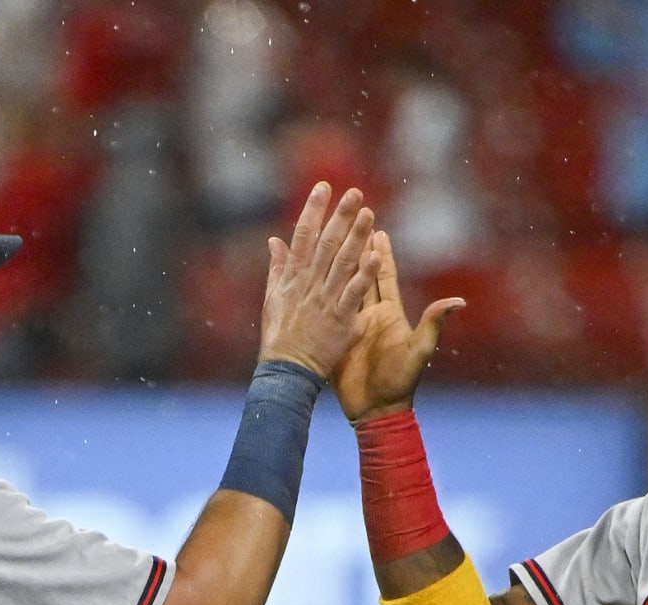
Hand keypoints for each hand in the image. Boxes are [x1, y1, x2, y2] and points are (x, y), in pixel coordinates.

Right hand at [258, 182, 379, 378]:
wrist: (285, 374)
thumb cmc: (279, 340)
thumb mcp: (272, 301)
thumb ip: (276, 269)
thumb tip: (274, 241)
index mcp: (292, 279)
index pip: (304, 236)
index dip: (313, 210)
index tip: (323, 186)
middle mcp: (308, 286)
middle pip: (326, 244)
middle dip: (340, 217)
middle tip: (354, 192)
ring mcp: (324, 302)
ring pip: (341, 264)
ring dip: (356, 237)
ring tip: (369, 214)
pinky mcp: (339, 321)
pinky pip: (353, 294)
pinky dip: (364, 275)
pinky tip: (375, 255)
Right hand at [332, 229, 465, 423]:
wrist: (376, 409)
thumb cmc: (400, 381)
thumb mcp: (418, 350)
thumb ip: (433, 323)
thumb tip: (458, 301)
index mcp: (390, 314)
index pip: (385, 277)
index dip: (383, 255)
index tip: (379, 230)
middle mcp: (371, 316)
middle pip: (363, 277)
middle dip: (358, 251)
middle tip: (352, 226)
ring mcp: (352, 327)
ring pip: (342, 289)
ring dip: (336, 267)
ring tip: (329, 244)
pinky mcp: (337, 339)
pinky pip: (327, 312)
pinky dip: (320, 295)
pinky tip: (310, 280)